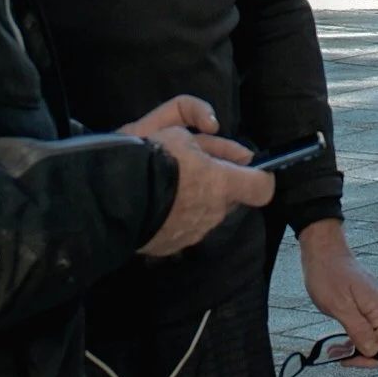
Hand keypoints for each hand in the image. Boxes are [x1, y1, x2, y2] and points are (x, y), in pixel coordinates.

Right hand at [130, 101, 269, 257]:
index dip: (259, 175)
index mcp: (222, 184)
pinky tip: (159, 206)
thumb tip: (219, 137)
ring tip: (172, 186)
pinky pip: (185, 228)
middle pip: (231, 199)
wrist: (115, 196)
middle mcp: (214, 213)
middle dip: (221, 184)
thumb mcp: (178, 130)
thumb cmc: (151, 158)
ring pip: (207, 214)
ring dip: (198, 200)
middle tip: (196, 168)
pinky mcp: (173, 246)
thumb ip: (206, 137)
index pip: (262, 187)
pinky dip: (178, 217)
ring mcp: (194, 233)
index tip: (245, 166)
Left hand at [297, 220, 377, 361]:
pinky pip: (366, 326)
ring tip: (334, 349)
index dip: (372, 357)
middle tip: (339, 355)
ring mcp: (375, 304)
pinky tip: (338, 338)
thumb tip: (373, 352)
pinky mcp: (366, 303)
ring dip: (355, 346)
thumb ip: (358, 330)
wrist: (323, 251)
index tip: (350, 357)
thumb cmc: (328, 276)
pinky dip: (353, 335)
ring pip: (373, 336)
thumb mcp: (340, 307)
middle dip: (362, 353)